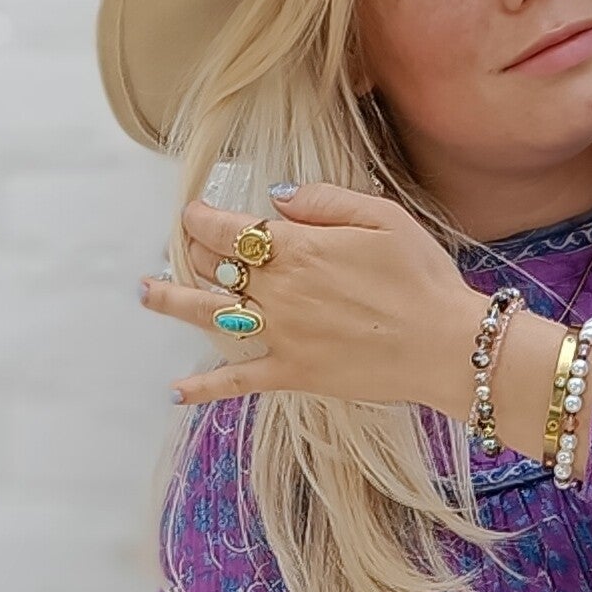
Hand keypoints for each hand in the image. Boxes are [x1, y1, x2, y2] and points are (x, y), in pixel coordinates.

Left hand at [140, 181, 486, 415]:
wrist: (445, 347)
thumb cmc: (421, 278)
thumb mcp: (381, 216)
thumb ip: (322, 201)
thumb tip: (276, 199)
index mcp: (296, 247)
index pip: (228, 227)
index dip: (202, 216)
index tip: (194, 211)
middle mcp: (277, 291)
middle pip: (213, 266)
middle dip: (189, 250)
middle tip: (180, 246)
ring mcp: (280, 335)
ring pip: (208, 315)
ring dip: (171, 301)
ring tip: (146, 292)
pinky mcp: (292, 374)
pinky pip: (236, 381)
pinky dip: (202, 388)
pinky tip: (175, 392)